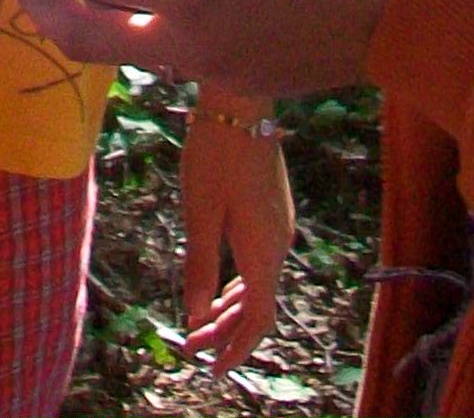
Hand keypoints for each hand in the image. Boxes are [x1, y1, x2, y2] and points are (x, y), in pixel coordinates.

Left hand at [177, 94, 292, 374]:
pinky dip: (240, 286)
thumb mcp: (200, 215)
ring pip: (260, 285)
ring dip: (231, 310)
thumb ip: (200, 268)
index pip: (258, 318)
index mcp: (263, 250)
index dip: (235, 348)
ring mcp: (281, 228)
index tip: (211, 368)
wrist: (240, 105)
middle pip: (259, 306)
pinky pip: (261, 264)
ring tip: (201, 328)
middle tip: (192, 350)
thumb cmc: (214, 157)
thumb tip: (196, 318)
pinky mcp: (274, 213)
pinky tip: (221, 291)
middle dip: (226, 333)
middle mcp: (280, 244)